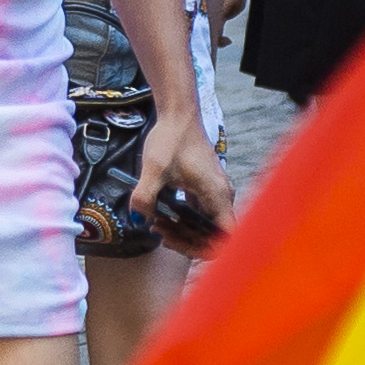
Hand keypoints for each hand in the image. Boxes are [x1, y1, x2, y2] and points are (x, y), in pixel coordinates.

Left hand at [131, 111, 233, 245]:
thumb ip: (145, 197)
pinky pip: (200, 214)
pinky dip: (183, 220)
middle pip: (213, 236)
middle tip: (159, 232)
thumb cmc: (171, 138)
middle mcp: (222, 196)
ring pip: (205, 226)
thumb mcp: (154, 169)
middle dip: (185, 241)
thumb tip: (139, 219)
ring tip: (156, 223)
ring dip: (183, 231)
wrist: (178, 114)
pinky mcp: (206, 188)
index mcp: (217, 195)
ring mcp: (215, 192)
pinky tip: (162, 215)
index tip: (177, 244)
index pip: (225, 239)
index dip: (204, 250)